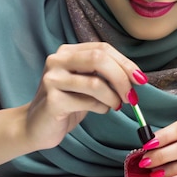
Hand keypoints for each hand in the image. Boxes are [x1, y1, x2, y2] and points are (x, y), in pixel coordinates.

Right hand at [24, 42, 146, 149]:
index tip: (140, 78)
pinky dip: (101, 107)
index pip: (102, 48)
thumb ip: (104, 75)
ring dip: (113, 96)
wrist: (35, 127)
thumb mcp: (86, 84)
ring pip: (95, 82)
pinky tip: (101, 110)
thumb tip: (135, 76)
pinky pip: (87, 102)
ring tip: (117, 105)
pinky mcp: (52, 100)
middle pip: (99, 59)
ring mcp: (52, 79)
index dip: (125, 62)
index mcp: (67, 52)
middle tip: (132, 95)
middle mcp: (57, 60)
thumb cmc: (66, 104)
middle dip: (122, 77)